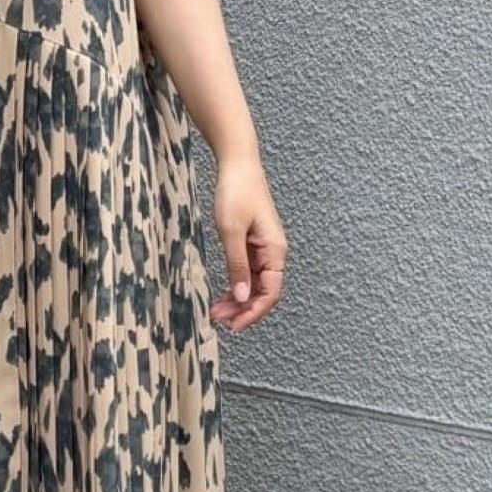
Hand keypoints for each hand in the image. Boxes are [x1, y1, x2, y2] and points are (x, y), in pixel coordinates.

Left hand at [209, 151, 286, 332]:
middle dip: (242, 310)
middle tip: (218, 321)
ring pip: (254, 285)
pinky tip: (222, 296)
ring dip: (237, 301)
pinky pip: (247, 273)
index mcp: (275, 251)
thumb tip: (241, 297)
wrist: (238, 165)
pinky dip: (235, 286)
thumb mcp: (231, 231)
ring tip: (216, 312)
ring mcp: (263, 250)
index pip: (270, 293)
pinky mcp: (252, 245)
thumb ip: (237, 266)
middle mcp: (273, 254)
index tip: (233, 326)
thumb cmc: (236, 192)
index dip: (253, 313)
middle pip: (263, 293)